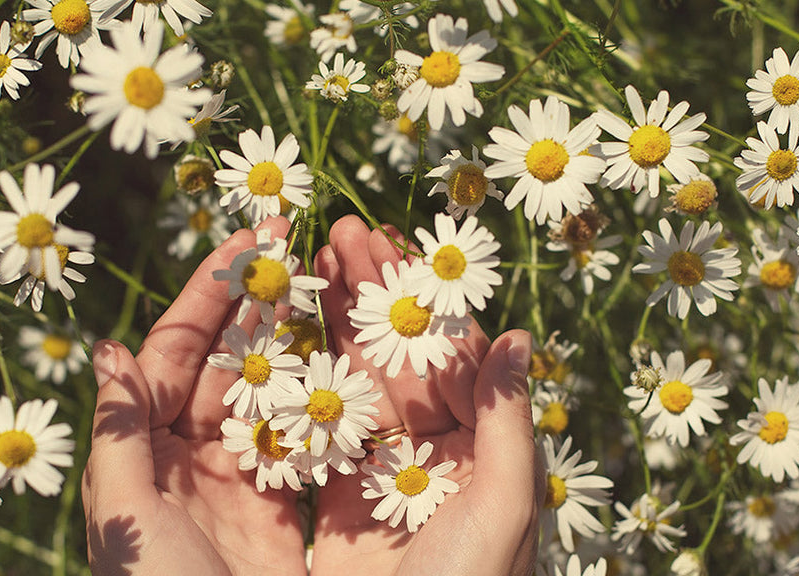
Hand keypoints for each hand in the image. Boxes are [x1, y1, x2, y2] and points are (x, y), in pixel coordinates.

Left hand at [83, 217, 306, 575]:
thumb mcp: (123, 514)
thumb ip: (119, 433)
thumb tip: (110, 350)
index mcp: (144, 452)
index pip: (173, 353)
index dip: (209, 294)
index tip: (249, 240)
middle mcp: (189, 459)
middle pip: (225, 360)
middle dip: (259, 301)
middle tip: (299, 244)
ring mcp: (240, 483)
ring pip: (269, 392)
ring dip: (296, 339)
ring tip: (330, 284)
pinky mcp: (283, 515)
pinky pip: (304, 442)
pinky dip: (324, 400)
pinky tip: (350, 359)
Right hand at [308, 215, 540, 575]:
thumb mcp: (503, 508)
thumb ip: (509, 421)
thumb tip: (517, 334)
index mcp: (481, 457)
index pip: (452, 358)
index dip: (421, 298)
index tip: (390, 241)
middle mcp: (431, 463)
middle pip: (399, 363)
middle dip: (372, 296)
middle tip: (340, 231)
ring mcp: (379, 487)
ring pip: (355, 391)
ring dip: (334, 330)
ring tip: (309, 265)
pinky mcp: (332, 517)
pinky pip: (317, 442)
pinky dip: (300, 391)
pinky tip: (281, 341)